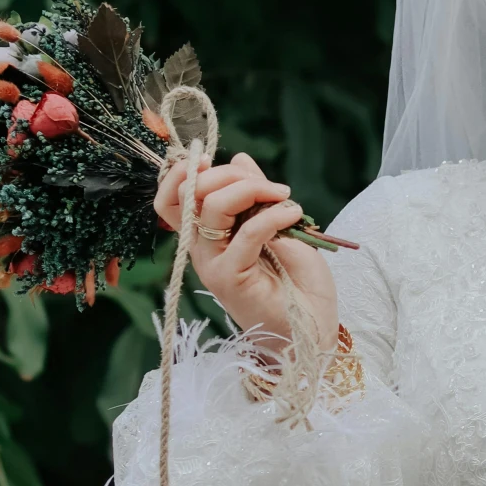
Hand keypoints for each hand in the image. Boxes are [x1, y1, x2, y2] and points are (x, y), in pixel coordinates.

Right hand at [153, 151, 337, 358]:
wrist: (313, 328)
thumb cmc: (297, 282)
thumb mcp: (279, 224)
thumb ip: (256, 194)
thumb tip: (238, 157)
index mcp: (207, 235)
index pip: (172, 199)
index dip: (182, 173)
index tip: (211, 158)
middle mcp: (203, 249)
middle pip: (192, 194)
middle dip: (230, 175)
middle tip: (271, 186)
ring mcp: (213, 265)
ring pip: (211, 208)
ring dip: (250, 190)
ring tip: (284, 197)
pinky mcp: (230, 280)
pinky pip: (245, 234)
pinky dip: (271, 216)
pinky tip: (292, 215)